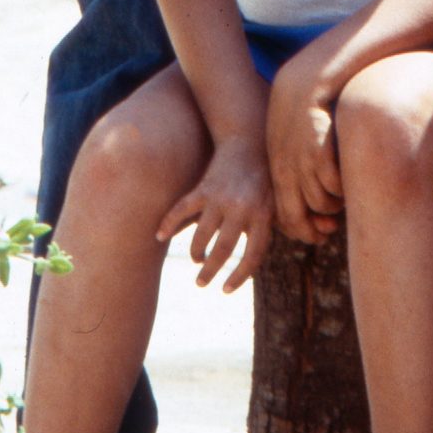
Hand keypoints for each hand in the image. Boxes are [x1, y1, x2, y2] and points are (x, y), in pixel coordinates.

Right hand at [157, 136, 273, 290]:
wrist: (249, 143)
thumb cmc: (263, 180)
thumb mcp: (273, 204)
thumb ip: (264, 231)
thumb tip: (252, 264)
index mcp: (263, 215)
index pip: (252, 256)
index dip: (239, 276)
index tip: (226, 289)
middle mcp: (241, 208)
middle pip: (223, 250)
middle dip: (210, 271)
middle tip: (201, 283)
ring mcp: (220, 198)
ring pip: (202, 235)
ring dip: (196, 253)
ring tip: (196, 261)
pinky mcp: (203, 189)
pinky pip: (182, 211)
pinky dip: (168, 224)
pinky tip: (160, 236)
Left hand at [265, 58, 343, 243]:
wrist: (304, 76)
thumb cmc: (305, 112)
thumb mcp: (295, 143)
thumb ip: (303, 171)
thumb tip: (318, 208)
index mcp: (277, 171)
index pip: (283, 218)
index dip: (302, 232)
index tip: (322, 233)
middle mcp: (283, 169)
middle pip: (296, 218)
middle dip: (315, 230)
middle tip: (333, 227)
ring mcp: (299, 158)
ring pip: (318, 203)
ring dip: (334, 205)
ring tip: (344, 195)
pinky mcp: (316, 144)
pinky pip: (331, 180)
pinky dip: (341, 185)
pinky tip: (347, 175)